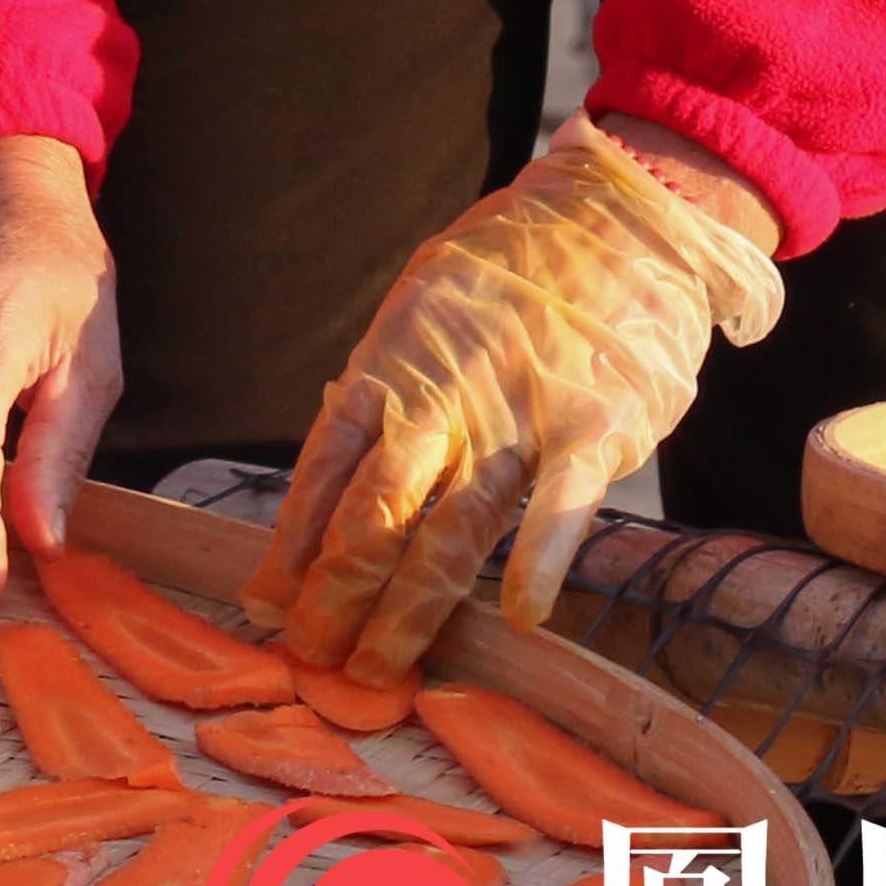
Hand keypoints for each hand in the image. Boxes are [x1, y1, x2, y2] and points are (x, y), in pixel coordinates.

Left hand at [245, 118, 785, 681]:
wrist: (621, 215)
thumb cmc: (517, 267)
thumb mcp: (426, 307)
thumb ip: (391, 385)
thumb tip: (343, 447)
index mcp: (391, 368)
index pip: (322, 470)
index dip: (290, 544)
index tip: (264, 602)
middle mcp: (440, 402)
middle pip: (371, 516)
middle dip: (335, 596)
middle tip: (311, 659)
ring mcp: (515, 419)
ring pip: (447, 532)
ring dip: (408, 611)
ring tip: (378, 671)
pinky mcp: (594, 430)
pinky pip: (557, 508)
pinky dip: (535, 564)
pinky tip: (516, 620)